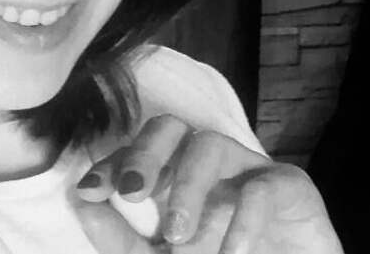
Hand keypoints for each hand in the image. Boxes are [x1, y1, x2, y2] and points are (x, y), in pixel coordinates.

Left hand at [73, 115, 342, 253]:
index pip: (135, 150)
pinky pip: (262, 185)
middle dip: (144, 154)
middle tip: (132, 192)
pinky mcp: (288, 185)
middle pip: (168, 127)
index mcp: (173, 174)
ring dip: (187, 187)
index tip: (88, 190)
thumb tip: (81, 202)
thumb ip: (123, 238)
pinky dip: (243, 218)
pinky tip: (232, 252)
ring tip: (178, 235)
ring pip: (208, 145)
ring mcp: (245, 167)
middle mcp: (204, 161)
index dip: (110, 163)